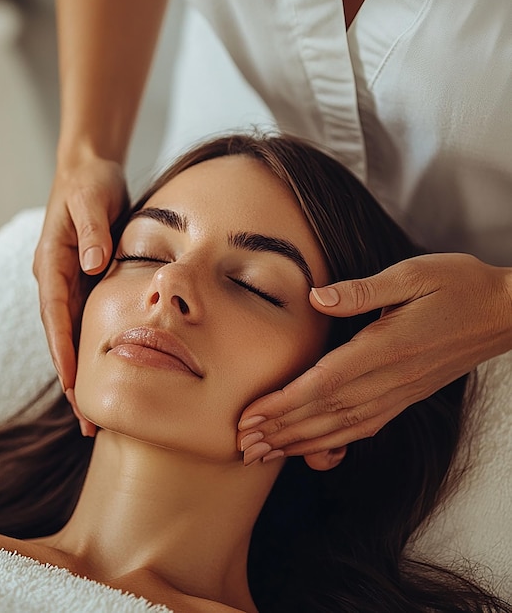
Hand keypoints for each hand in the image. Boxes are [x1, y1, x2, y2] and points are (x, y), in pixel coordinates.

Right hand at [34, 153, 127, 435]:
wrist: (90, 170)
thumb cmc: (89, 183)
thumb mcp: (91, 200)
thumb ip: (93, 231)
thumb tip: (94, 265)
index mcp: (53, 264)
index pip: (56, 316)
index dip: (64, 353)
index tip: (75, 388)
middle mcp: (57, 279)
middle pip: (62, 337)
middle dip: (72, 380)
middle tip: (86, 421)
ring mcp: (70, 283)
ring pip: (73, 336)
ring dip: (82, 374)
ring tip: (94, 413)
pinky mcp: (86, 281)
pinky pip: (87, 323)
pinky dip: (94, 350)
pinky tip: (106, 373)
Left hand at [237, 253, 511, 468]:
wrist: (504, 314)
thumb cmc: (458, 287)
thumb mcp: (412, 275)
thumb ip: (362, 290)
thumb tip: (316, 297)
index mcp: (385, 347)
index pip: (323, 383)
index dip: (283, 403)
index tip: (250, 416)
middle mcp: (390, 379)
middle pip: (325, 412)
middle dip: (280, 431)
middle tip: (244, 445)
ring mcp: (398, 394)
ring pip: (341, 427)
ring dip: (300, 443)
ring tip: (265, 454)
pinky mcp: (404, 398)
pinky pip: (364, 428)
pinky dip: (333, 443)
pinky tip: (311, 451)